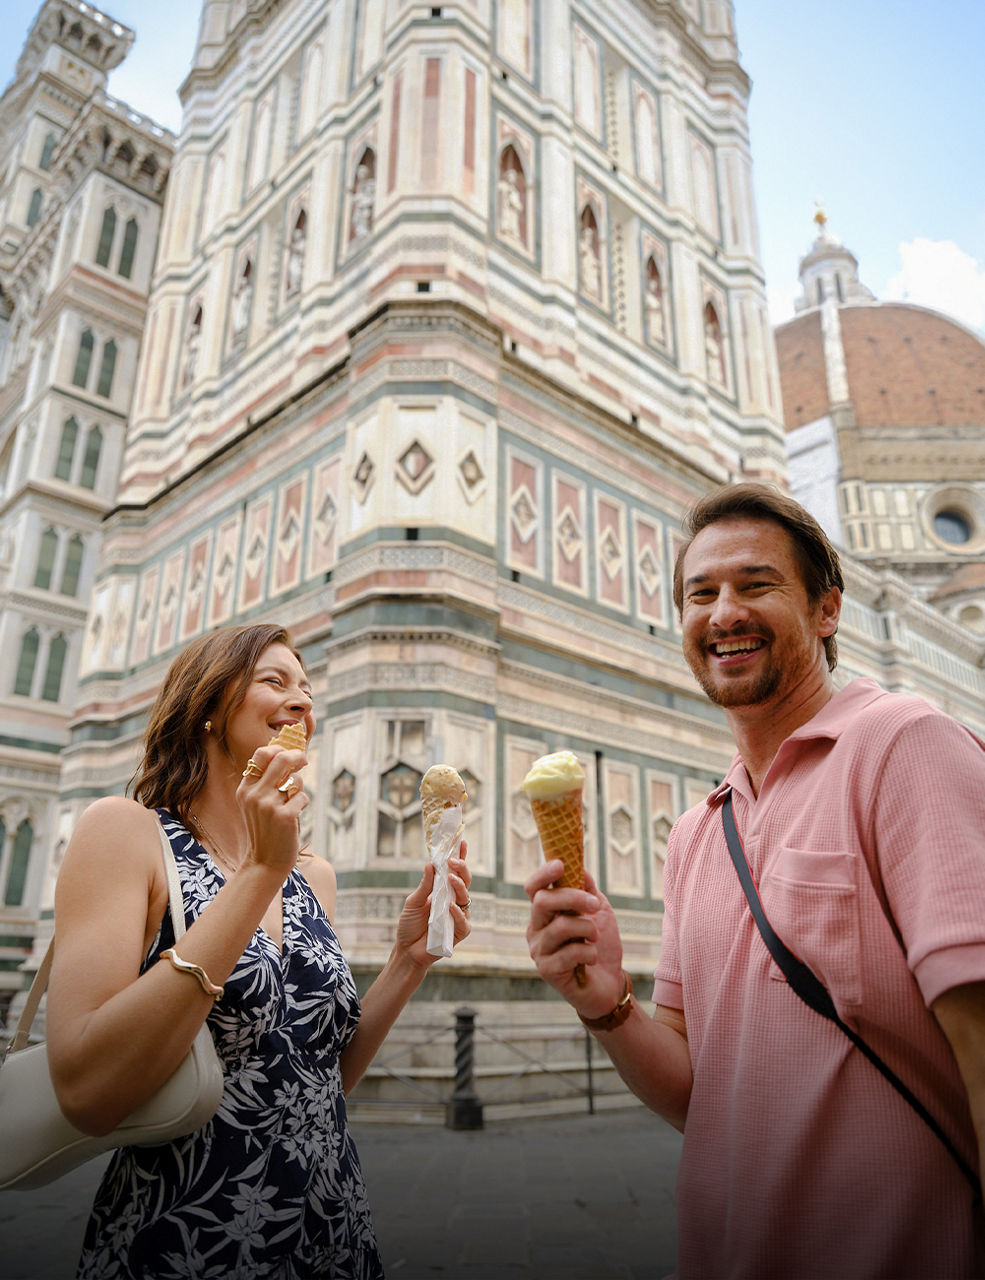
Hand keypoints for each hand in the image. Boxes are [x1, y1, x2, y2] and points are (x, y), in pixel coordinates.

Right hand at [237, 742, 308, 876]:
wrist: (264, 863)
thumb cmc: (265, 830)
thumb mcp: (256, 804)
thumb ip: (265, 782)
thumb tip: (288, 755)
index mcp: (245, 789)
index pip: (261, 754)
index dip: (279, 748)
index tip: (289, 753)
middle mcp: (254, 795)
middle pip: (281, 758)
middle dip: (297, 756)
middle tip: (304, 760)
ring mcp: (268, 805)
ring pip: (296, 778)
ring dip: (300, 788)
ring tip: (293, 802)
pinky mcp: (285, 817)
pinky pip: (303, 797)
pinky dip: (303, 804)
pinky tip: (295, 816)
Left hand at [395, 841, 470, 967]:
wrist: (406, 951)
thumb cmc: (409, 926)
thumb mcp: (413, 902)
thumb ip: (425, 885)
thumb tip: (430, 864)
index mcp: (443, 892)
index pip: (454, 872)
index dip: (459, 857)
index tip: (461, 841)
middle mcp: (454, 901)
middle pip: (464, 881)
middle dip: (461, 868)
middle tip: (453, 860)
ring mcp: (458, 916)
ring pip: (466, 898)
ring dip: (460, 886)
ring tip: (450, 878)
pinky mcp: (459, 932)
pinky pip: (464, 921)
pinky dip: (458, 913)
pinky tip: (450, 907)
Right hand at [525, 862, 624, 1016]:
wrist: (610, 984)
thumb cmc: (600, 945)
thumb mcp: (599, 911)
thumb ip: (588, 889)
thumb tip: (579, 866)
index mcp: (545, 913)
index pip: (533, 888)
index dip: (543, 874)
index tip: (561, 864)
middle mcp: (536, 929)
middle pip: (543, 901)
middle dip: (573, 898)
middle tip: (596, 905)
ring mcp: (539, 950)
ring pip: (560, 926)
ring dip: (587, 929)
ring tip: (595, 937)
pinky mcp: (547, 970)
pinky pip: (570, 951)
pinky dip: (589, 952)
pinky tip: (592, 959)